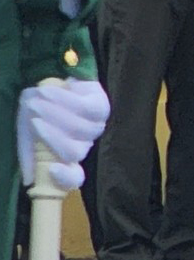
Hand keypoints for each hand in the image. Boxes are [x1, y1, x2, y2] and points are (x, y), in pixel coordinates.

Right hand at [16, 78, 108, 192]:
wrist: (47, 78)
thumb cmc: (36, 109)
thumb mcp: (26, 131)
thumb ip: (28, 153)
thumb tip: (29, 181)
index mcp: (65, 155)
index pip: (74, 177)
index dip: (66, 178)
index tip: (52, 170)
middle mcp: (83, 144)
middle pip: (75, 152)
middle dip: (51, 136)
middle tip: (33, 119)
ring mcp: (95, 126)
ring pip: (80, 129)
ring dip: (55, 113)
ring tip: (37, 100)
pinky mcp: (101, 106)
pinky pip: (85, 108)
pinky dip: (64, 100)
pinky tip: (49, 92)